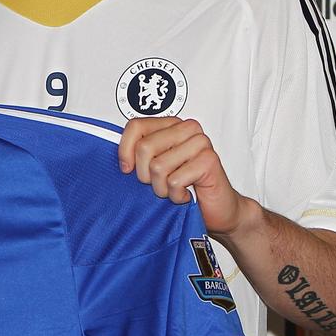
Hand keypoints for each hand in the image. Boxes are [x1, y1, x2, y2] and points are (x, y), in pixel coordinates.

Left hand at [117, 116, 249, 236]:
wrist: (217, 210)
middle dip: (145, 174)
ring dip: (162, 188)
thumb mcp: (154, 168)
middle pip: (144, 147)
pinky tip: (186, 194)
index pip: (136, 126)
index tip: (127, 168)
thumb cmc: (185, 188)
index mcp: (171, 125)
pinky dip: (176, 195)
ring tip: (174, 189)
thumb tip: (118, 157)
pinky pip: (175, 180)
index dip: (125, 150)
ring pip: (158, 166)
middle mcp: (187, 129)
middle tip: (159, 184)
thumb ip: (138, 155)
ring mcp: (200, 143)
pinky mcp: (209, 160)